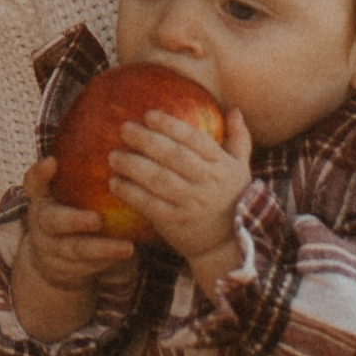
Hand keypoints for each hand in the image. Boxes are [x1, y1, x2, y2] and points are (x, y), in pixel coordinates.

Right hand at [7, 159, 141, 338]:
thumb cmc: (70, 210)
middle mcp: (42, 222)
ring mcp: (51, 248)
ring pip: (74, 250)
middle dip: (74, 220)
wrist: (52, 258)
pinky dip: (106, 262)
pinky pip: (86, 267)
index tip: (51, 162)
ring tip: (126, 247)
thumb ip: (81, 170)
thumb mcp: (67, 191)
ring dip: (101, 249)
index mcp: (42, 197)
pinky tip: (126, 254)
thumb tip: (123, 131)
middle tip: (96, 220)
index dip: (40, 174)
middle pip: (52, 221)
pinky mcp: (64, 269)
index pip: (34, 182)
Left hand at [107, 106, 253, 272]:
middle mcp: (207, 183)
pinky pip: (151, 205)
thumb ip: (239, 138)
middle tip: (124, 128)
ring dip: (134, 167)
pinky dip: (132, 194)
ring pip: (160, 181)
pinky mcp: (176, 222)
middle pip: (175, 157)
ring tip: (114, 155)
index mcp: (222, 165)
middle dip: (148, 141)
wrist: (227, 244)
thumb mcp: (241, 168)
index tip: (149, 115)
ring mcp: (191, 204)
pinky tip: (115, 183)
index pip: (196, 140)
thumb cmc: (231, 199)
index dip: (171, 126)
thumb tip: (235, 110)